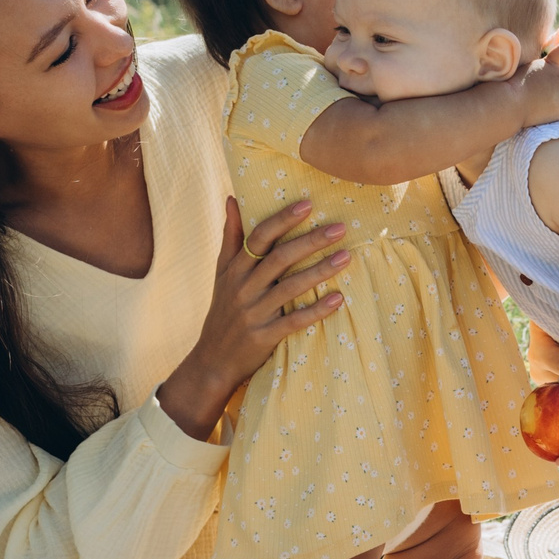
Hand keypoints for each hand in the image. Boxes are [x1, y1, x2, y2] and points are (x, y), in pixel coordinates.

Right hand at [157, 198, 350, 441]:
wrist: (212, 360)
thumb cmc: (223, 310)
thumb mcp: (221, 273)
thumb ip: (230, 237)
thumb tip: (231, 199)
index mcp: (235, 269)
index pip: (259, 238)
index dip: (283, 220)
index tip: (308, 204)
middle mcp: (243, 288)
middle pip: (280, 258)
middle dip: (311, 241)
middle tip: (340, 228)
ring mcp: (254, 313)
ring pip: (290, 287)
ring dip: (320, 271)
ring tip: (346, 257)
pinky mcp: (264, 337)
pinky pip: (294, 321)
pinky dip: (316, 310)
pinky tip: (338, 299)